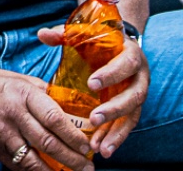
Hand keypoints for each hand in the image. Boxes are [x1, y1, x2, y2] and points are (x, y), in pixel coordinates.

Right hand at [0, 63, 94, 170]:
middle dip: (72, 159)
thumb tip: (71, 105)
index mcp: (24, 94)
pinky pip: (18, 165)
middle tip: (88, 166)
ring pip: (33, 160)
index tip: (87, 145)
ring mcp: (2, 133)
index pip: (54, 118)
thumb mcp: (21, 79)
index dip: (73, 135)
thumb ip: (44, 92)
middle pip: (48, 143)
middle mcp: (14, 114)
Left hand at [34, 25, 147, 156]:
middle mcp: (140, 77)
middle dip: (114, 109)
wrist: (119, 48)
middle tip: (94, 119)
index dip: (111, 74)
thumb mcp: (86, 34)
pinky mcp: (132, 110)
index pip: (126, 64)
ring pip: (132, 117)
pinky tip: (101, 149)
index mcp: (131, 55)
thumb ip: (65, 34)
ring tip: (99, 148)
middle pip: (133, 96)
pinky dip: (114, 138)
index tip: (91, 83)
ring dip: (116, 133)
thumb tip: (42, 34)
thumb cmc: (100, 42)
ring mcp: (137, 95)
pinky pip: (126, 126)